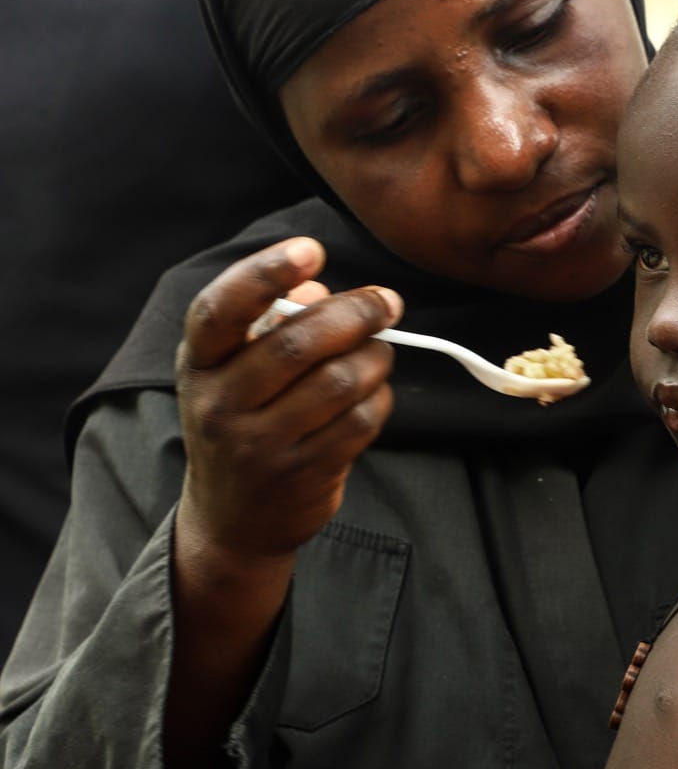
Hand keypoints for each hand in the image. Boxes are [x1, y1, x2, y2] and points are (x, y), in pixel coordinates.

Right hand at [175, 236, 399, 565]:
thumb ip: (271, 321)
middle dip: (357, 312)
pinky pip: (360, 420)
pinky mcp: (303, 474)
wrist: (233, 519)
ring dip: (376, 357)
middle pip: (299, 342)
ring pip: (339, 381)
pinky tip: (373, 393)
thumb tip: (320, 288)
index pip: (221, 309)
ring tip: (380, 352)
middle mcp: (220, 405)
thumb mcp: (233, 371)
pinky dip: (379, 398)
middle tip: (388, 303)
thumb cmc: (242, 422)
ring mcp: (260, 445)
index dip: (265, 272)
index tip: (312, 250)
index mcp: (199, 364)